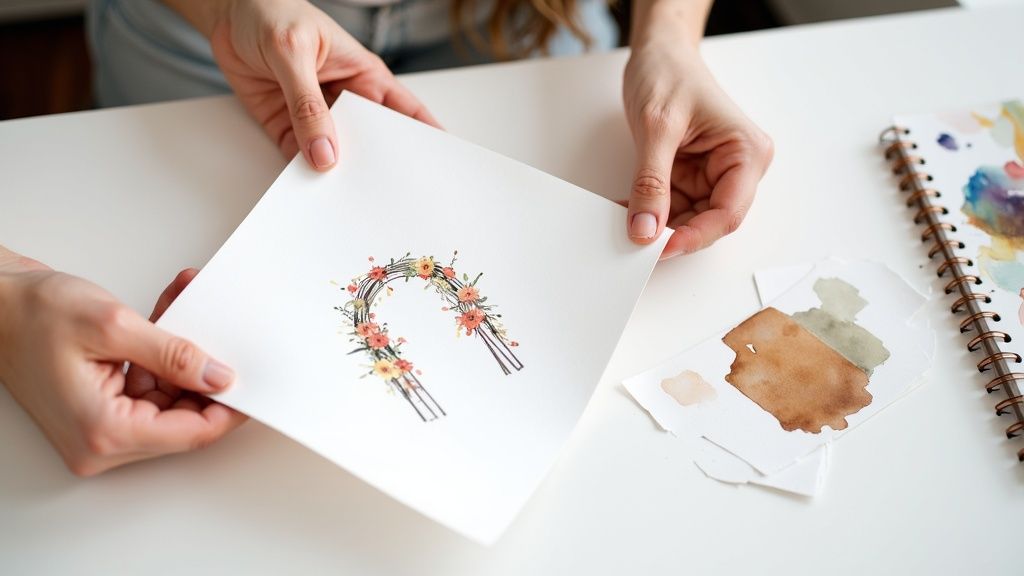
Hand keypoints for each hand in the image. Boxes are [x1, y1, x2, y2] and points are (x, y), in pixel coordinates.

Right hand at [0, 257, 245, 476]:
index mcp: (103, 430)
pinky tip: (172, 312)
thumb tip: (219, 377)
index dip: (229, 409)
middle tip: (226, 336)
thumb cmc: (31, 314)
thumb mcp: (114, 327)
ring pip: (170, 400)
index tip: (254, 384)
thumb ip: (175, 355)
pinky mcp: (101, 408)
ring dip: (186, 355)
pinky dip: (165, 354)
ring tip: (189, 305)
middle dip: (207, 373)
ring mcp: (100, 427)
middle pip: (183, 420)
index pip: (190, 434)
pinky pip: (150, 387)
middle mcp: (100, 441)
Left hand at [171, 0, 438, 169]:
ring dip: (338, 175)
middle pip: (371, 141)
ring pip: (335, 155)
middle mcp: (344, 100)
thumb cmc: (271, 13)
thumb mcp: (293, 53)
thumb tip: (324, 152)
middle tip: (384, 194)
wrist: (226, 14)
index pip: (404, 111)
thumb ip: (307, 104)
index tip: (436, 164)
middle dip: (377, 166)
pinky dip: (302, 176)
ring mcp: (316, 117)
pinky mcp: (287, 128)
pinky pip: (299, 159)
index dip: (423, 136)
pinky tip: (308, 189)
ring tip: (344, 199)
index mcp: (363, 76)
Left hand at [623, 36, 772, 258]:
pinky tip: (623, 209)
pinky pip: (670, 205)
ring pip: (686, 218)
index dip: (695, 236)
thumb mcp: (657, 128)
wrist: (658, 52)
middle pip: (709, 220)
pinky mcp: (689, 175)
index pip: (728, 213)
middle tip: (636, 241)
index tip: (660, 249)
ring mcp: (712, 173)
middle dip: (672, 233)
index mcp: (746, 153)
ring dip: (655, 224)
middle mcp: (735, 167)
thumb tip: (645, 229)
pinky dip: (646, 211)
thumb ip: (651, 182)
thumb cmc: (669, 74)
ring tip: (623, 222)